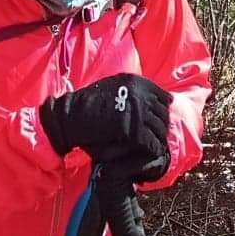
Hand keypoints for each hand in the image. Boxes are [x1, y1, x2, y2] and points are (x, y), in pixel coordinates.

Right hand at [40, 73, 169, 170]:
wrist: (71, 117)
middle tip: (159, 135)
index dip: (163, 110)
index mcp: (136, 82)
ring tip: (156, 145)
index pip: (163, 97)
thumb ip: (132, 91)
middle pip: (163, 114)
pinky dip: (153, 149)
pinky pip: (152, 143)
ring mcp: (138, 112)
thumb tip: (151, 98)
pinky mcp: (133, 131)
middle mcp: (140, 95)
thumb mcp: (113, 87)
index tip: (159, 120)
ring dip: (159, 138)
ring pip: (160, 129)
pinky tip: (150, 152)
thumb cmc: (88, 104)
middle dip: (162, 125)